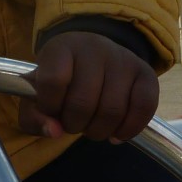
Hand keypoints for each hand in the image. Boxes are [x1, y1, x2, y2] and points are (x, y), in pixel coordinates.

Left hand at [20, 31, 157, 142]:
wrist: (94, 59)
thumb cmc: (61, 82)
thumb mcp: (37, 95)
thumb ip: (34, 117)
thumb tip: (55, 132)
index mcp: (61, 48)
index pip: (52, 81)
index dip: (49, 105)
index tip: (51, 109)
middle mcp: (94, 48)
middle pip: (83, 102)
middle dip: (74, 124)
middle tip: (73, 123)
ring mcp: (123, 59)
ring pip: (112, 110)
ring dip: (98, 131)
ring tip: (91, 127)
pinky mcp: (147, 73)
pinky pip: (144, 108)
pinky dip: (129, 129)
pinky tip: (116, 134)